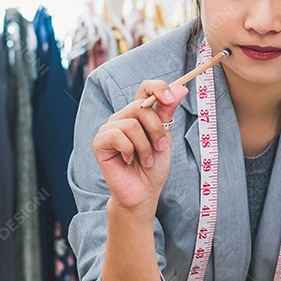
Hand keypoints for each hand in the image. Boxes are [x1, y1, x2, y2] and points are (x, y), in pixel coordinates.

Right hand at [92, 81, 186, 213]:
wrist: (143, 193)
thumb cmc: (153, 167)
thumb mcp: (165, 137)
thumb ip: (167, 113)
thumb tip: (180, 89)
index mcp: (138, 114)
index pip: (145, 88)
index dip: (158, 87)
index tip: (170, 98)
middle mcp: (122, 117)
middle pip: (141, 108)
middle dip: (155, 130)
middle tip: (159, 148)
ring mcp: (109, 129)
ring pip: (131, 124)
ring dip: (144, 147)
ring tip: (145, 160)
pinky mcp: (99, 142)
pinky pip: (118, 136)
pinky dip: (130, 151)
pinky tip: (129, 161)